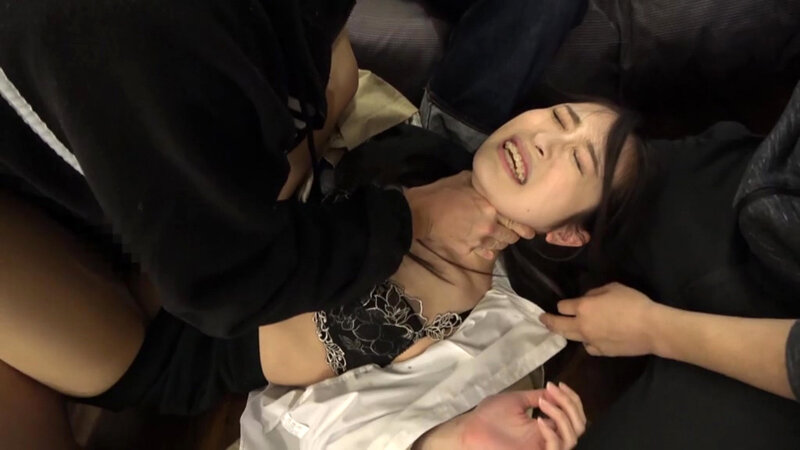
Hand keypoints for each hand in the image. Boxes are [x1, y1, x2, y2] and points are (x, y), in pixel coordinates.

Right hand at [404, 172, 534, 259]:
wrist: (421, 213)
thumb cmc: (440, 193)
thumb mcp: (463, 179)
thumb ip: (480, 183)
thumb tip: (488, 181)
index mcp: (490, 207)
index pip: (515, 220)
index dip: (525, 226)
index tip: (532, 230)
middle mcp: (489, 226)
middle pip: (510, 236)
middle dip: (514, 235)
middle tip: (517, 235)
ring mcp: (478, 240)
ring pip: (499, 246)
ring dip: (501, 243)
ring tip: (501, 240)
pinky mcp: (467, 250)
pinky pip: (484, 254)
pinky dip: (488, 253)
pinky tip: (489, 251)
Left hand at [415, 384, 585, 449]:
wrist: (470, 429)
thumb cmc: (489, 415)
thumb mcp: (517, 400)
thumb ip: (537, 396)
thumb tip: (554, 390)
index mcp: (546, 424)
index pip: (573, 416)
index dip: (572, 399)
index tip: (560, 384)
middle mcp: (548, 437)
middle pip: (579, 426)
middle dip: (571, 405)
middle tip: (555, 391)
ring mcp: (542, 446)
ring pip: (572, 438)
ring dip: (562, 416)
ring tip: (543, 402)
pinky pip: (556, 448)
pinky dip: (552, 433)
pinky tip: (539, 420)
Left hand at [540, 282, 660, 356]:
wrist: (650, 328)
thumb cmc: (633, 303)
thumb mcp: (613, 288)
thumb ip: (595, 293)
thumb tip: (588, 299)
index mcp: (583, 307)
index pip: (563, 307)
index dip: (563, 305)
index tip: (563, 305)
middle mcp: (582, 325)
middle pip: (559, 325)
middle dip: (549, 321)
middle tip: (542, 319)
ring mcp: (590, 340)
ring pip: (571, 338)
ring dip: (565, 333)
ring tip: (561, 330)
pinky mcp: (601, 351)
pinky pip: (587, 347)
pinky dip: (586, 342)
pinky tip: (589, 339)